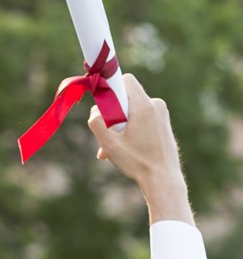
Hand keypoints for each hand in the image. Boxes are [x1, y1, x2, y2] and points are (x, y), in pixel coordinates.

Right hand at [87, 74, 192, 224]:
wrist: (163, 178)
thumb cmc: (137, 162)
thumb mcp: (109, 143)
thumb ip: (97, 123)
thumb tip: (95, 112)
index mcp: (144, 106)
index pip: (125, 80)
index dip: (110, 87)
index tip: (102, 102)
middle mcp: (156, 105)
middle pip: (125, 98)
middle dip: (112, 113)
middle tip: (106, 135)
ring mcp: (161, 114)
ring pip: (132, 110)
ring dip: (119, 126)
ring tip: (113, 149)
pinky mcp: (162, 123)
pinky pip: (141, 118)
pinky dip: (129, 130)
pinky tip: (124, 149)